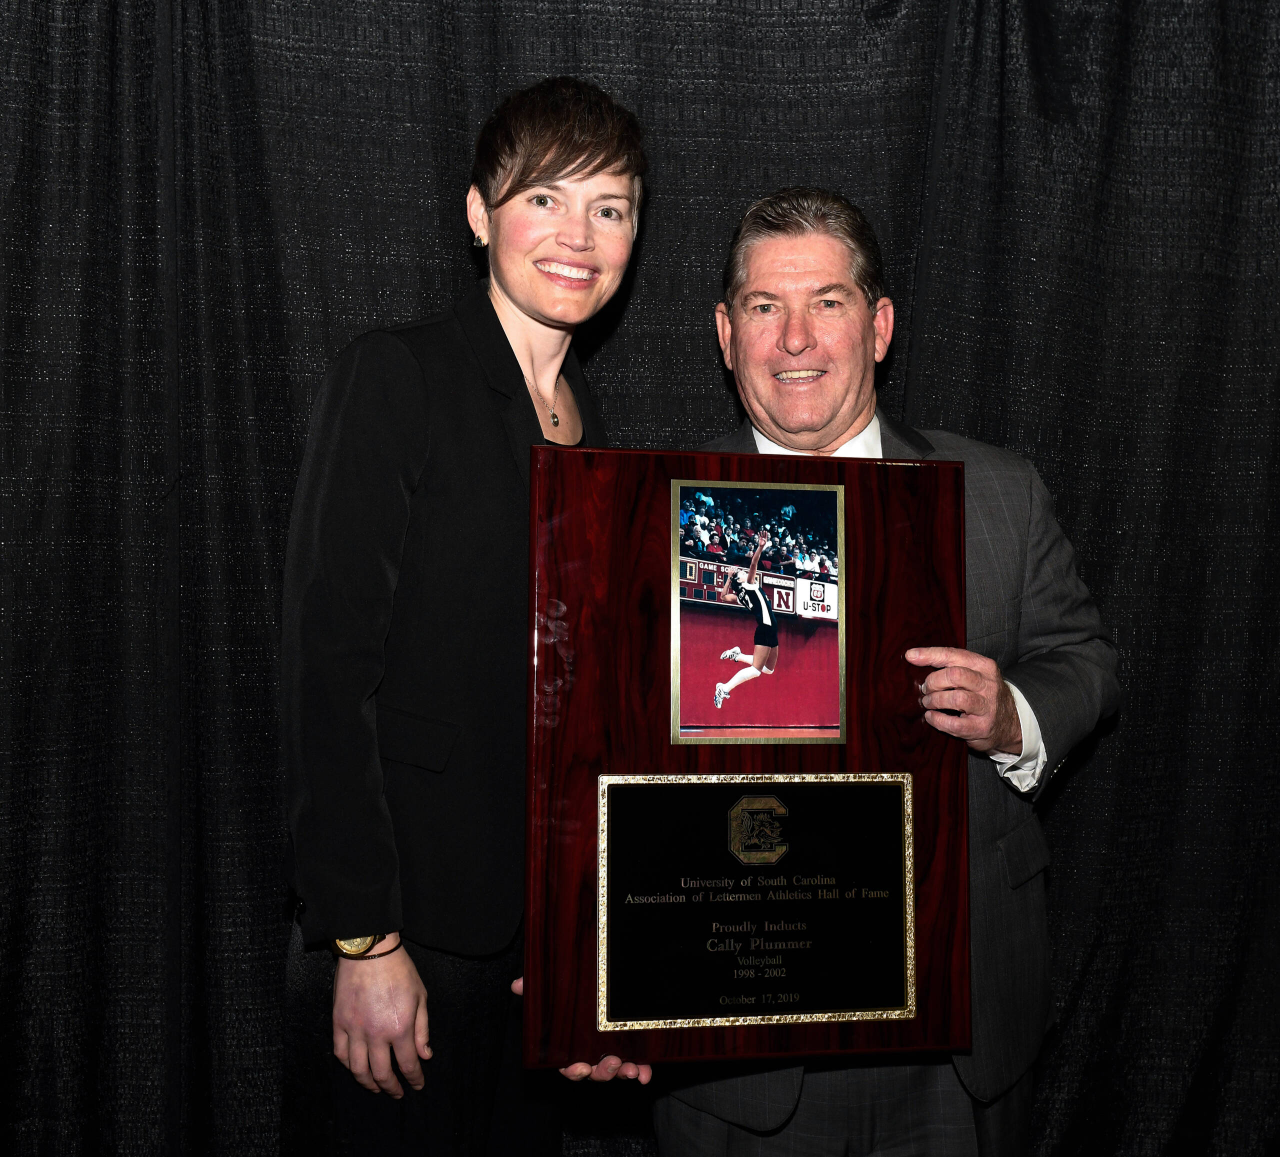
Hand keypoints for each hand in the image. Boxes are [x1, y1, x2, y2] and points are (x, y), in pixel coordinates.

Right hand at [333, 935, 430, 1097]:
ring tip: (376, 1088)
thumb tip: (425, 1055)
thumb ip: (422, 1029)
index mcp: (400, 1027)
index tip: (418, 1085)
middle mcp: (376, 1033)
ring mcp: (354, 1029)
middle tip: (397, 1093)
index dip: (414, 1078)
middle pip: (381, 1073)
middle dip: (391, 1087)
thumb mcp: (420, 997)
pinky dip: (348, 1065)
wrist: (370, 950)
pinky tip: (356, 1068)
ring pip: (358, 1069)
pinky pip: (340, 1052)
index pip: (407, 1064)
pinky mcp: (339, 1022)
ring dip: (368, 1083)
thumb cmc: (399, 970)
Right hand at [510, 977, 651, 1084]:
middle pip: (593, 1072)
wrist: (602, 985)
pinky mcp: (629, 1051)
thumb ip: (536, 989)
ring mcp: (609, 1054)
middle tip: (612, 1063)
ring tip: (631, 1068)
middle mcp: (589, 1055)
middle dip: (602, 1072)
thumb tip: (517, 984)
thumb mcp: (552, 990)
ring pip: (614, 1071)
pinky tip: (646, 1073)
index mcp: (569, 1048)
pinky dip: (642, 1071)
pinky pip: (635, 1066)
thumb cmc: (567, 996)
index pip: (568, 1066)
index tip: (580, 1068)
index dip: (573, 1071)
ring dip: (622, 1073)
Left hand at [906, 646, 1022, 755]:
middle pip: (954, 675)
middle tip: (925, 689)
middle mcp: (988, 684)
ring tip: (928, 703)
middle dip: (933, 681)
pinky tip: (931, 717)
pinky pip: (955, 724)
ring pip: (956, 698)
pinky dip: (938, 720)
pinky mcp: (982, 728)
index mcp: (984, 666)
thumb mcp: (975, 674)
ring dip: (935, 700)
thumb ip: (952, 665)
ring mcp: (987, 707)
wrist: (1009, 723)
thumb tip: (914, 657)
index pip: (954, 655)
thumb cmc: (982, 694)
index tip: (910, 656)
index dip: (929, 655)